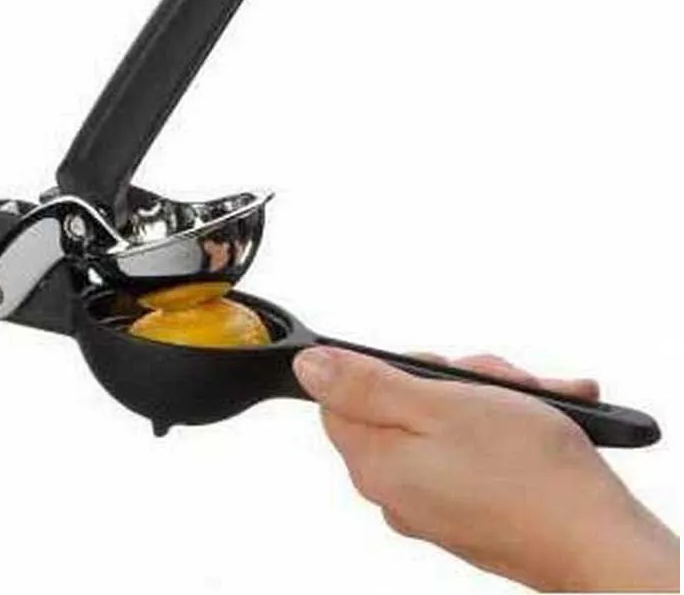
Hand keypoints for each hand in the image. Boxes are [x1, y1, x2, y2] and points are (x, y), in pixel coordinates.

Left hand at [293, 347, 678, 591]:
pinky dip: (510, 427)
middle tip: (495, 384)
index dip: (389, 369)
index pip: (342, 396)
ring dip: (490, 399)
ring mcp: (436, 504)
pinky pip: (477, 450)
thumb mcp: (439, 405)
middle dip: (454, 381)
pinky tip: (544, 419)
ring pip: (446, 420)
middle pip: (401, 404)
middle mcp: (398, 491)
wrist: (603, 545)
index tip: (436, 372)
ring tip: (530, 402)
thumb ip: (365, 385)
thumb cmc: (530, 475)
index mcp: (376, 464)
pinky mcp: (473, 510)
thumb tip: (309, 368)